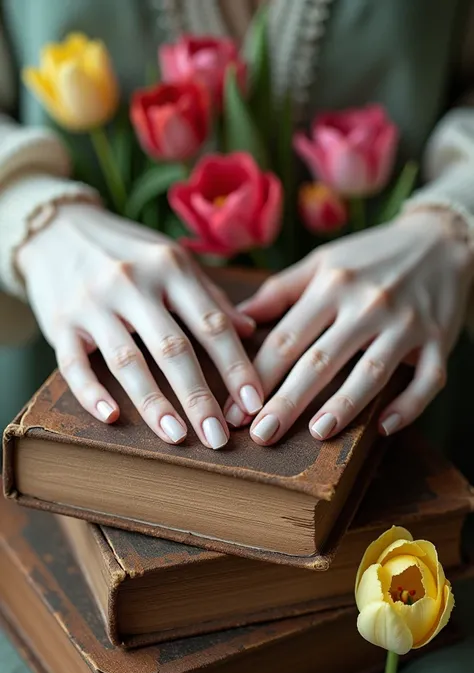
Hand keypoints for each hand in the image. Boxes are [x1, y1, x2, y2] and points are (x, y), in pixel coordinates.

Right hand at [18, 204, 263, 448]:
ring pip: (126, 360)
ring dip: (153, 404)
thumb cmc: (127, 249)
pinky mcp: (59, 321)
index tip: (254, 403)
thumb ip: (209, 295)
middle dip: (199, 397)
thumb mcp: (173, 259)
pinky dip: (91, 393)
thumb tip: (250, 330)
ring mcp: (92, 303)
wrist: (57, 227)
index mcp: (170, 266)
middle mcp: (132, 283)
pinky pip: (73, 364)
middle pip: (172, 348)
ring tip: (176, 436)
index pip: (211, 323)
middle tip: (218, 438)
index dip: (236, 366)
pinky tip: (111, 418)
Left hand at [235, 209, 473, 444]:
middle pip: (321, 359)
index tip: (236, 410)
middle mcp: (367, 305)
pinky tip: (384, 428)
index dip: (257, 375)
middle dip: (288, 400)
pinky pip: (427, 380)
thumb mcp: (323, 261)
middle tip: (261, 434)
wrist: (440, 240)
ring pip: (371, 372)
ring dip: (344, 406)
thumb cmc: (370, 256)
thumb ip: (280, 290)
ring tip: (316, 434)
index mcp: (331, 285)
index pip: (287, 338)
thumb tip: (238, 318)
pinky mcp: (439, 340)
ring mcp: (406, 324)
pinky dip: (408, 406)